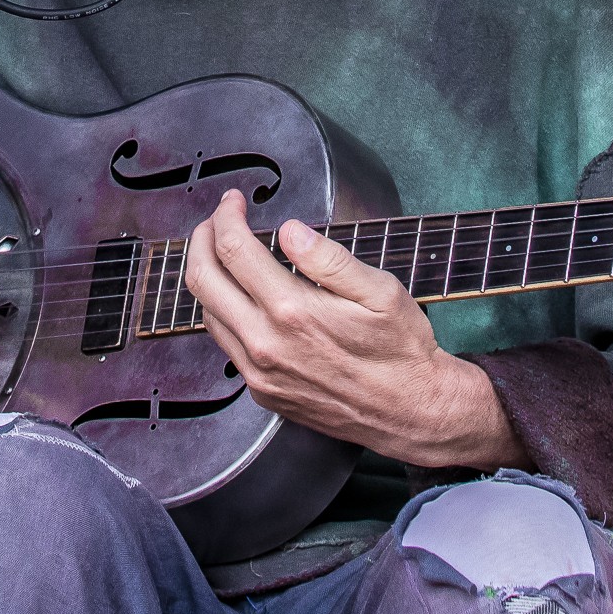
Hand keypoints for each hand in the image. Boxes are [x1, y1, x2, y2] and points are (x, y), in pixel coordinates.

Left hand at [183, 190, 526, 469]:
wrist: (409, 411)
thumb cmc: (400, 351)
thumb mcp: (380, 291)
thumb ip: (329, 258)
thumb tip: (289, 230)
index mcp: (293, 311)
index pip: (234, 249)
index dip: (226, 216)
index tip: (234, 201)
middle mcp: (266, 344)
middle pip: (203, 279)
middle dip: (202, 239)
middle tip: (216, 220)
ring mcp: (259, 372)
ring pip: (206, 312)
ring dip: (207, 275)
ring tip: (224, 252)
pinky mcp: (261, 390)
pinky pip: (224, 343)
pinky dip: (222, 310)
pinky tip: (240, 296)